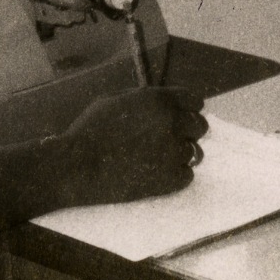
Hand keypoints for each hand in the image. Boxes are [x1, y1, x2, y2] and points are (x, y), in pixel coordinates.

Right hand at [55, 87, 207, 206]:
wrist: (79, 166)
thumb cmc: (90, 130)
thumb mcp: (115, 100)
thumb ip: (144, 100)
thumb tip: (162, 103)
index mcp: (158, 101)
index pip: (194, 100)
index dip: (188, 107)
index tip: (182, 115)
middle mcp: (172, 124)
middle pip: (200, 125)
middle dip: (187, 130)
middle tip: (169, 138)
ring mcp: (174, 153)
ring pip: (195, 151)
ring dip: (181, 153)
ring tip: (159, 158)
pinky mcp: (172, 179)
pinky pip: (188, 175)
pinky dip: (176, 174)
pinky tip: (156, 173)